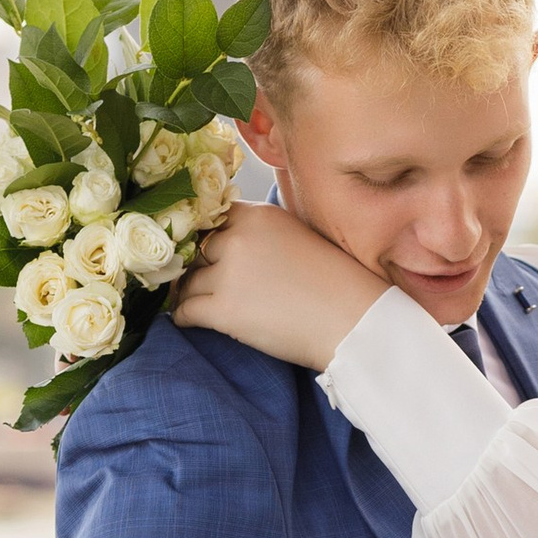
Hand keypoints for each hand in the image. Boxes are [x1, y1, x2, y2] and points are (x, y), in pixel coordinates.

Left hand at [172, 200, 386, 368]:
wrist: (353, 321)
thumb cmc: (336, 283)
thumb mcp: (297, 237)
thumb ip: (261, 233)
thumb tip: (228, 243)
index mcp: (258, 216)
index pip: (211, 217)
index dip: (205, 237)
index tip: (204, 252)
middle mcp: (238, 238)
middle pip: (196, 249)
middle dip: (198, 266)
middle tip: (198, 282)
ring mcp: (228, 274)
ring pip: (189, 281)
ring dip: (190, 293)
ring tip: (194, 303)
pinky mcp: (224, 310)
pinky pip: (186, 310)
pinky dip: (183, 317)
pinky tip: (188, 322)